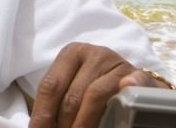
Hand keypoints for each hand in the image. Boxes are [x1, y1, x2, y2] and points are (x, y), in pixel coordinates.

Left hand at [28, 42, 169, 127]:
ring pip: (95, 95)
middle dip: (63, 122)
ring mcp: (116, 62)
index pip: (50, 85)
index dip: (42, 112)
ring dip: (85, 123)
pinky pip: (132, 82)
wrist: (135, 83)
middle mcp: (93, 54)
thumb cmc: (97, 86)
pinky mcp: (137, 74)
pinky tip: (123, 93)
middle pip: (71, 94)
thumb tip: (38, 125)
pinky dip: (128, 87)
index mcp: (71, 54)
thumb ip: (58, 102)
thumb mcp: (75, 88)